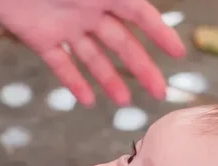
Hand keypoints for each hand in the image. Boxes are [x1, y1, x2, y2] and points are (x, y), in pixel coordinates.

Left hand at [0, 0, 185, 106]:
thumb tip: (140, 2)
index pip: (140, 15)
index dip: (160, 34)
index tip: (177, 54)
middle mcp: (89, 10)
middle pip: (122, 43)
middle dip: (142, 67)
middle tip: (159, 92)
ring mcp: (65, 25)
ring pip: (94, 58)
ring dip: (110, 80)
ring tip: (125, 103)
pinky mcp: (40, 38)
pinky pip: (60, 65)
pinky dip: (73, 83)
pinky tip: (87, 101)